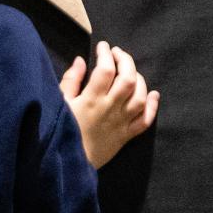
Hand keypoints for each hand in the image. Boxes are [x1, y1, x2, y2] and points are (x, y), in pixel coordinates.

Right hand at [60, 41, 159, 168]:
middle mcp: (110, 109)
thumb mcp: (59, 104)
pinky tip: (153, 95)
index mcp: (91, 100)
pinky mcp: (126, 136)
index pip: (105, 69)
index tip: (103, 46)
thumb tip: (80, 60)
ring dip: (139, 80)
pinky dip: (152, 107)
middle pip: (128, 79)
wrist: (69, 166)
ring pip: (139, 97)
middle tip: (118, 53)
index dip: (106, 54)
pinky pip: (145, 121)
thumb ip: (70, 80)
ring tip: (130, 72)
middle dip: (126, 61)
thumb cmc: (60, 132)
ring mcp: (121, 123)